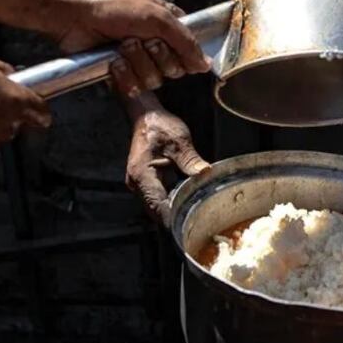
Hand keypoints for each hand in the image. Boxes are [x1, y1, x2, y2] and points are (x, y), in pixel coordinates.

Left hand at [52, 0, 211, 87]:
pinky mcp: (121, 74)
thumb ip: (185, 41)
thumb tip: (204, 64)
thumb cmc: (113, 7)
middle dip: (155, 57)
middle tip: (139, 41)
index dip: (181, 53)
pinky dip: (123, 76)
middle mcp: (155, 45)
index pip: (189, 51)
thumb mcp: (157, 17)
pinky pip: (134, 88)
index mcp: (168, 26)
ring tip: (120, 48)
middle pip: (173, 70)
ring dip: (136, 64)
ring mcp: (137, 60)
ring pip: (154, 80)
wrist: (75, 16)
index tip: (168, 44)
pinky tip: (113, 62)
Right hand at [125, 108, 209, 224]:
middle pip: (155, 210)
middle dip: (174, 218)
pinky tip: (186, 201)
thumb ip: (190, 159)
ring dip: (172, 210)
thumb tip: (204, 173)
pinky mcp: (145, 182)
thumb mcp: (179, 140)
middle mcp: (137, 183)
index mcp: (142, 174)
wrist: (146, 116)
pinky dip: (171, 201)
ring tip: (194, 214)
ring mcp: (140, 184)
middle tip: (196, 222)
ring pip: (156, 206)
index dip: (172, 219)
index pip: (157, 205)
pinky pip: (158, 197)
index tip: (188, 226)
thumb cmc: (158, 125)